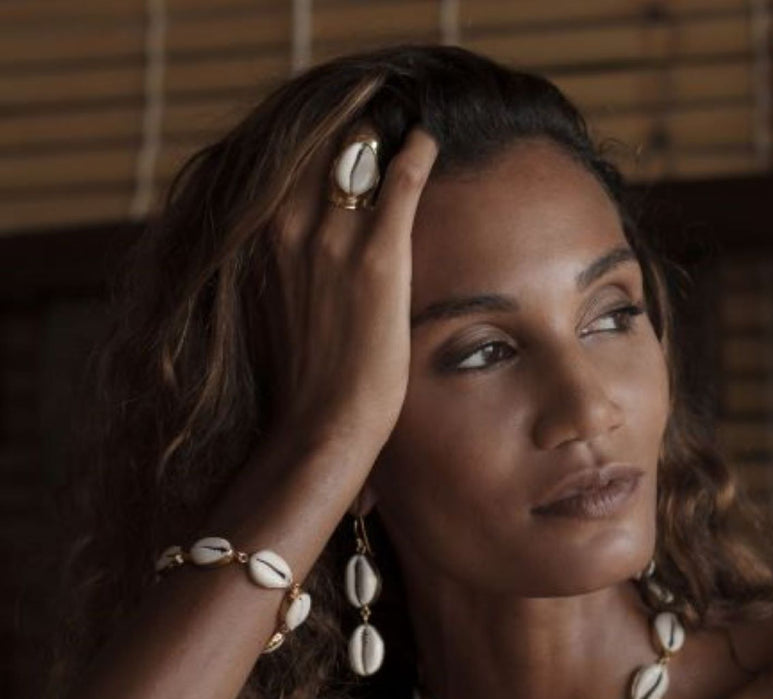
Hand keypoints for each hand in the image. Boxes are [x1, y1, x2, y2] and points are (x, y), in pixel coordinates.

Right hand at [265, 126, 437, 453]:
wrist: (321, 423)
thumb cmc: (303, 374)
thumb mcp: (274, 303)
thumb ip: (282, 262)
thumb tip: (295, 242)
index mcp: (262, 238)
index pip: (291, 160)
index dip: (322, 141)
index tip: (347, 134)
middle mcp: (291, 228)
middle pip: (323, 146)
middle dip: (353, 128)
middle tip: (380, 120)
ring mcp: (334, 241)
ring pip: (360, 153)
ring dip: (384, 134)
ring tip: (405, 124)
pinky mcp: (379, 258)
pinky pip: (399, 182)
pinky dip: (416, 154)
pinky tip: (428, 140)